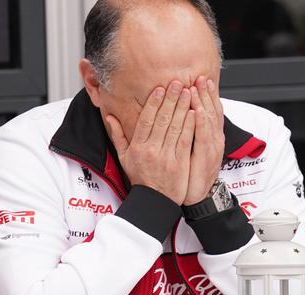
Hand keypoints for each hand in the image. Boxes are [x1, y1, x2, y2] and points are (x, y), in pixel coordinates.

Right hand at [105, 81, 195, 204]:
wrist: (154, 201)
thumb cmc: (141, 179)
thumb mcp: (124, 158)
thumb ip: (118, 136)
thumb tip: (109, 117)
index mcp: (138, 147)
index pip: (146, 120)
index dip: (154, 103)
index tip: (160, 89)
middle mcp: (151, 150)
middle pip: (162, 119)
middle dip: (171, 99)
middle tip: (178, 83)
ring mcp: (166, 157)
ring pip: (175, 127)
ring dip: (183, 107)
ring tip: (189, 92)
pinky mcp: (179, 163)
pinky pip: (185, 140)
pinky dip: (190, 125)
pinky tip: (195, 113)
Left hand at [183, 76, 224, 205]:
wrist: (197, 196)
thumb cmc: (193, 174)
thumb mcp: (196, 151)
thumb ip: (193, 133)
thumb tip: (189, 116)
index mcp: (211, 137)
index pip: (210, 111)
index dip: (207, 95)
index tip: (202, 80)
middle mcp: (214, 140)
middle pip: (211, 111)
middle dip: (206, 94)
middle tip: (201, 78)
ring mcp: (212, 148)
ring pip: (208, 121)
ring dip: (203, 103)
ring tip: (197, 88)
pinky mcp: (206, 157)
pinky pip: (203, 137)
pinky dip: (201, 124)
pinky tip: (197, 112)